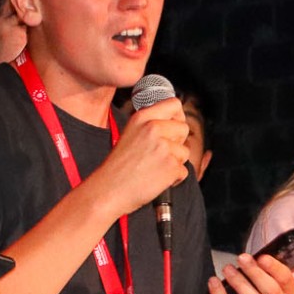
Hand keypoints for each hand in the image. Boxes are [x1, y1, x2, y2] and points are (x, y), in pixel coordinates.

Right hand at [90, 98, 189, 214]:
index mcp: (142, 117)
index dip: (177, 117)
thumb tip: (175, 121)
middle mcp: (153, 128)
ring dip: (174, 162)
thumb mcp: (130, 133)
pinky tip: (156, 179)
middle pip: (183, 128)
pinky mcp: (171, 166)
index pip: (174, 104)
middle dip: (177, 142)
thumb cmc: (118, 166)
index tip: (172, 128)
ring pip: (185, 151)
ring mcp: (163, 147)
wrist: (109, 190)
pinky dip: (173, 178)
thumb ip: (150, 124)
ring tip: (154, 168)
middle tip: (159, 154)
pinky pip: (183, 170)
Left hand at [206, 252, 293, 293]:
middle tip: (242, 258)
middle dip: (255, 272)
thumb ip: (276, 269)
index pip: (286, 280)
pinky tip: (214, 283)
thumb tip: (290, 253)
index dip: (275, 268)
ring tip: (227, 269)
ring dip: (239, 283)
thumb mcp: (267, 283)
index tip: (262, 256)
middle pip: (271, 291)